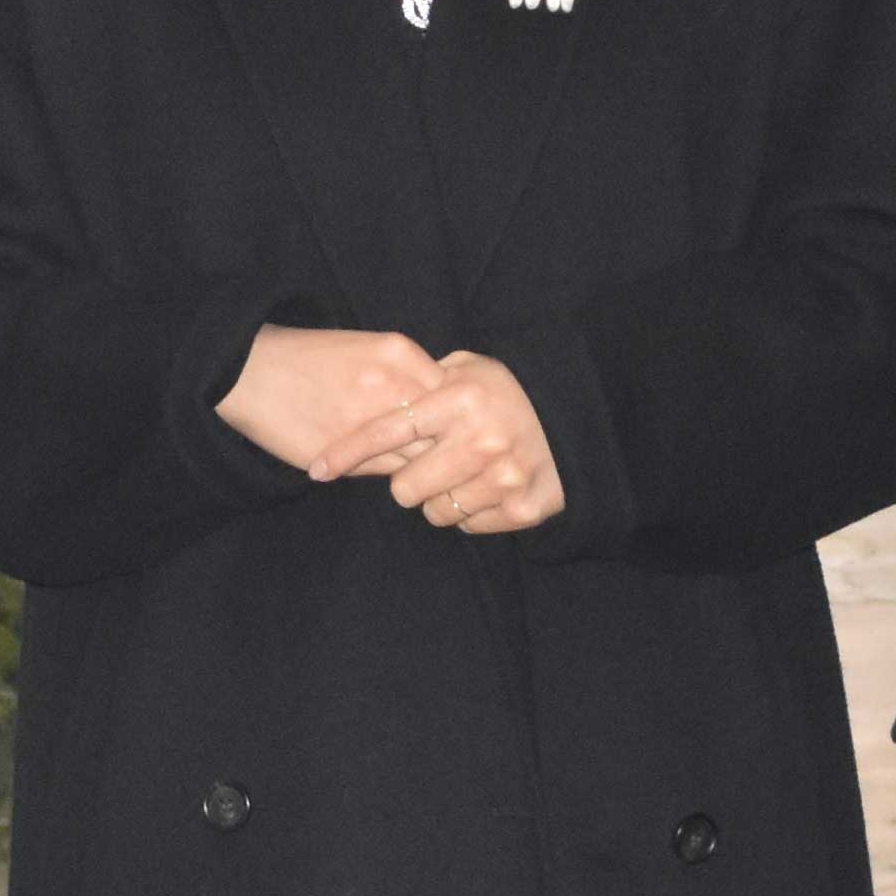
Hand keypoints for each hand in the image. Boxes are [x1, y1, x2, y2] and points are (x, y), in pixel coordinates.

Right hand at [218, 326, 440, 476]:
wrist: (251, 370)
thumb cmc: (313, 359)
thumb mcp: (371, 349)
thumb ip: (410, 376)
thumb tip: (446, 411)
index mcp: (400, 354)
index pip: (455, 395)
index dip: (461, 416)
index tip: (461, 428)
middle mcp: (391, 386)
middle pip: (446, 429)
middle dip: (453, 447)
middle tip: (454, 459)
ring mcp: (368, 422)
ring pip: (420, 458)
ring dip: (427, 469)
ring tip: (431, 475)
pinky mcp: (344, 454)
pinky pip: (386, 473)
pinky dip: (395, 476)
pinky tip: (396, 475)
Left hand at [308, 349, 565, 535]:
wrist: (578, 418)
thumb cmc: (509, 392)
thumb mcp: (470, 369)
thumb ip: (424, 379)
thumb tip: (373, 396)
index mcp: (460, 398)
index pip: (388, 431)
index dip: (347, 451)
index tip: (317, 469)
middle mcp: (481, 438)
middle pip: (404, 488)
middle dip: (406, 482)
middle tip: (426, 467)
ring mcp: (504, 477)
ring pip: (435, 512)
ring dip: (439, 499)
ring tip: (460, 475)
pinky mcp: (523, 508)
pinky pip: (468, 527)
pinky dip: (471, 512)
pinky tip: (486, 488)